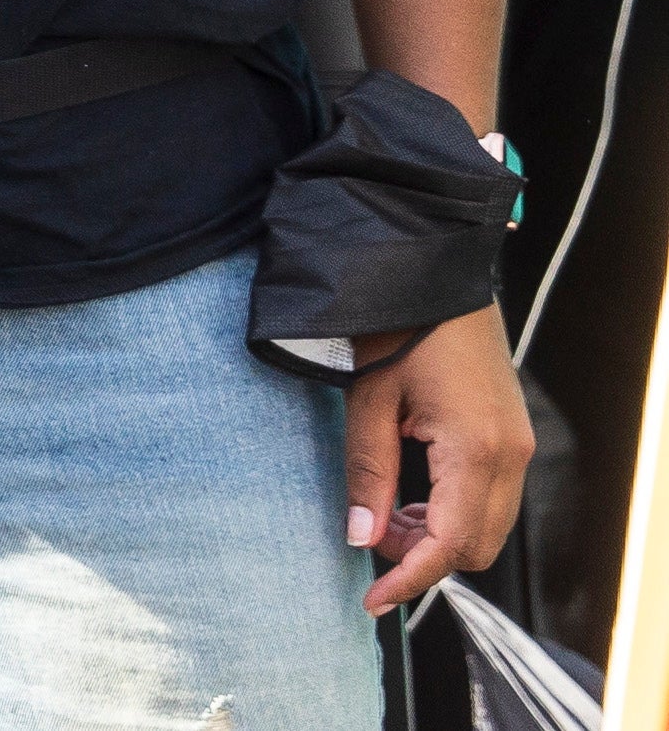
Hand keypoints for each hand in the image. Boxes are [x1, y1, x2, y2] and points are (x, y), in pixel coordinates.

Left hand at [346, 303, 529, 612]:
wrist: (435, 279)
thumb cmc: (397, 331)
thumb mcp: (368, 401)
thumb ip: (368, 474)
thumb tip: (360, 538)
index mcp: (476, 451)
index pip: (451, 544)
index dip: (410, 578)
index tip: (372, 599)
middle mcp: (510, 456)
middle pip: (478, 547)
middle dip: (425, 558)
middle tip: (370, 539)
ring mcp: (519, 447)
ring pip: (488, 527)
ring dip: (440, 536)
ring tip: (386, 514)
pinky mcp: (513, 437)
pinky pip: (491, 499)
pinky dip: (454, 513)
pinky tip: (413, 497)